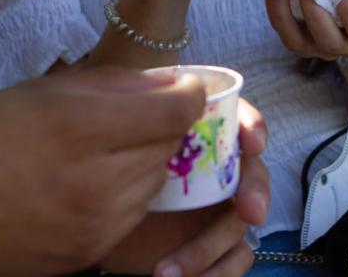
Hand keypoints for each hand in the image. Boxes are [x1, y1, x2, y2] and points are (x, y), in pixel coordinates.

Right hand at [0, 68, 204, 275]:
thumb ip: (116, 84)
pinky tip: (90, 183)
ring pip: (156, 181)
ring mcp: (96, 226)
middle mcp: (96, 182)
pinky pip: (133, 214)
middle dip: (163, 126)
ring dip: (145, 161)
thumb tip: (171, 82)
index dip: (189, 93)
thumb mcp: (42, 91)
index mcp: (81, 128)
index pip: (178, 111)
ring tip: (102, 151)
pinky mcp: (90, 254)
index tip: (183, 87)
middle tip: (132, 117)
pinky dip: (126, 195)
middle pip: (171, 145)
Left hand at [99, 100, 269, 276]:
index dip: (252, 128)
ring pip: (238, 224)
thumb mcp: (117, 140)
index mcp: (200, 139)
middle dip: (256, 189)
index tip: (252, 144)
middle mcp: (216, 172)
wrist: (92, 224)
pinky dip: (217, 272)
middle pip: (252, 173)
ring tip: (168, 271)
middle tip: (250, 211)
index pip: (239, 121)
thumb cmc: (106, 172)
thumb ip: (141, 116)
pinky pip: (236, 258)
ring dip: (210, 247)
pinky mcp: (215, 246)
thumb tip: (166, 88)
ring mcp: (218, 210)